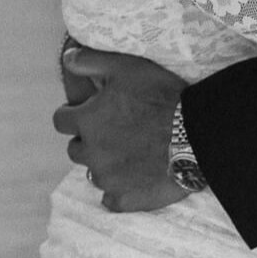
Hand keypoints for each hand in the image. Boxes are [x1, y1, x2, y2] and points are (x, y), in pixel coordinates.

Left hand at [51, 45, 187, 212]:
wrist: (195, 134)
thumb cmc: (160, 96)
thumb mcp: (124, 66)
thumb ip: (90, 61)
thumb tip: (67, 58)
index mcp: (88, 121)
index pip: (60, 121)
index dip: (72, 113)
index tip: (86, 111)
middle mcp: (91, 153)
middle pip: (75, 148)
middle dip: (88, 138)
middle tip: (112, 128)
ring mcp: (108, 180)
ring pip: (93, 172)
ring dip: (104, 162)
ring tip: (128, 150)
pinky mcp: (126, 199)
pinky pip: (111, 199)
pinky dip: (118, 188)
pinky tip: (134, 175)